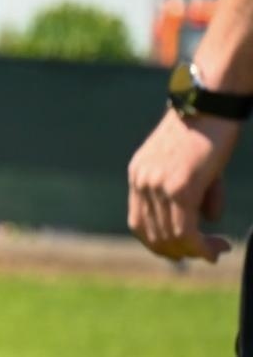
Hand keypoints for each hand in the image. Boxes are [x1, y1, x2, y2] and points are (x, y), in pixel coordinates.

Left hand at [128, 109, 239, 261]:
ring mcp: (158, 185)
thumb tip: (208, 222)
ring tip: (218, 250)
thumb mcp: (194, 165)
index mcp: (139, 174)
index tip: (184, 250)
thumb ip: (196, 194)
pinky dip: (200, 246)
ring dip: (195, 251)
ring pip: (170, 236)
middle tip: (207, 254)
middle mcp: (142, 181)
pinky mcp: (180, 187)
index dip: (159, 243)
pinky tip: (217, 247)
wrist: (211, 102)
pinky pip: (185, 230)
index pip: (139, 223)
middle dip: (179, 251)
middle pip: (151, 234)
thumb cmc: (208, 129)